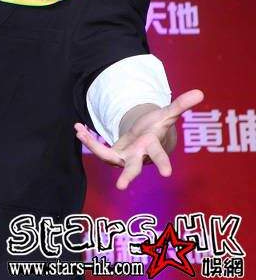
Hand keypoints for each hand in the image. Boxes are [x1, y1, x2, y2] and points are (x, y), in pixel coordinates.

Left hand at [75, 89, 203, 189]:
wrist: (145, 138)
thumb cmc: (156, 127)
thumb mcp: (166, 114)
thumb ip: (180, 105)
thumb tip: (199, 92)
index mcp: (152, 147)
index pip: (159, 156)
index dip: (163, 164)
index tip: (167, 174)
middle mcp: (138, 156)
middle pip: (133, 168)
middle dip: (128, 177)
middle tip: (121, 186)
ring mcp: (124, 158)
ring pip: (107, 157)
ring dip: (93, 146)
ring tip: (80, 132)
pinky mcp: (112, 156)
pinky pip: (97, 149)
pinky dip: (87, 139)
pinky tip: (78, 129)